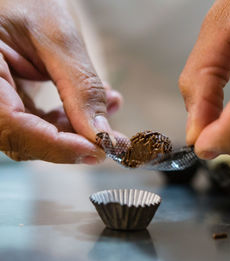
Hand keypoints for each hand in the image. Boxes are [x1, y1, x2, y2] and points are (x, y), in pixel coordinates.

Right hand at [0, 0, 121, 162]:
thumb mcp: (56, 36)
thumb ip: (80, 86)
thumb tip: (102, 134)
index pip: (12, 126)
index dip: (56, 145)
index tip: (96, 150)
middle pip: (24, 137)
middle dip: (73, 141)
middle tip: (113, 139)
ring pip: (35, 134)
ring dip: (77, 129)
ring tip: (110, 108)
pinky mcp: (12, 99)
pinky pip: (39, 121)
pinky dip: (71, 118)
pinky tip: (97, 107)